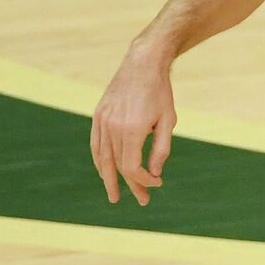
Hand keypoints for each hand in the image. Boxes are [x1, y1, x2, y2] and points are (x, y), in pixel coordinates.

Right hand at [90, 47, 177, 205]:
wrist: (142, 63)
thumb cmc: (160, 93)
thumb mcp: (168, 121)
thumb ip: (161, 149)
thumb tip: (153, 174)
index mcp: (132, 130)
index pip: (132, 168)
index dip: (144, 180)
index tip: (157, 183)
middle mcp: (113, 127)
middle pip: (117, 167)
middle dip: (130, 185)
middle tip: (142, 201)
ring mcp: (102, 121)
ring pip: (102, 158)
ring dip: (109, 178)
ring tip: (115, 194)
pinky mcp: (98, 115)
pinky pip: (96, 145)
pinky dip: (100, 161)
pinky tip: (106, 171)